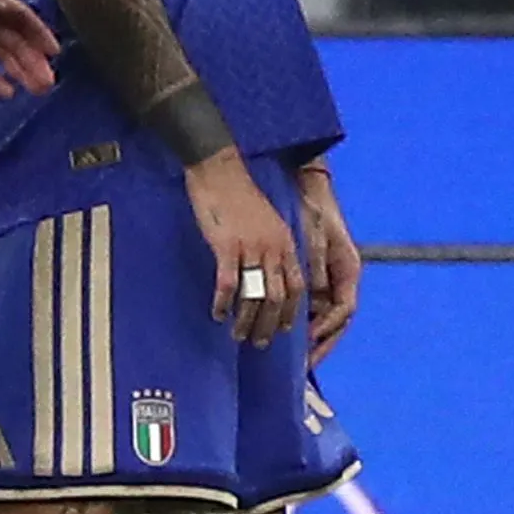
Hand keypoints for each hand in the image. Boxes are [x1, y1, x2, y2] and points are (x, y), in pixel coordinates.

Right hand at [187, 152, 301, 347]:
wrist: (220, 171)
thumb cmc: (240, 196)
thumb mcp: (268, 222)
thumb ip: (273, 247)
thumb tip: (271, 274)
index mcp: (285, 243)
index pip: (296, 286)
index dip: (290, 312)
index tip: (283, 330)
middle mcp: (273, 248)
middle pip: (277, 298)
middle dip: (269, 325)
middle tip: (260, 343)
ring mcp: (251, 248)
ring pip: (255, 296)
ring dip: (247, 321)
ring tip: (238, 336)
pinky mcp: (227, 246)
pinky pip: (228, 284)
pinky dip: (223, 303)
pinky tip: (217, 314)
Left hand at [296, 163, 359, 363]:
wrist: (307, 193)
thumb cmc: (314, 214)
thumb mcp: (316, 239)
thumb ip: (317, 268)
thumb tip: (315, 296)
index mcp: (349, 272)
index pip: (344, 310)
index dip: (327, 327)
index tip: (309, 338)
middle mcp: (341, 282)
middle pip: (336, 322)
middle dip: (322, 344)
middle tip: (306, 364)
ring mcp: (329, 283)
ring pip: (323, 320)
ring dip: (311, 338)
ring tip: (296, 359)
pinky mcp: (314, 281)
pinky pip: (310, 309)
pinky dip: (301, 323)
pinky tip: (286, 335)